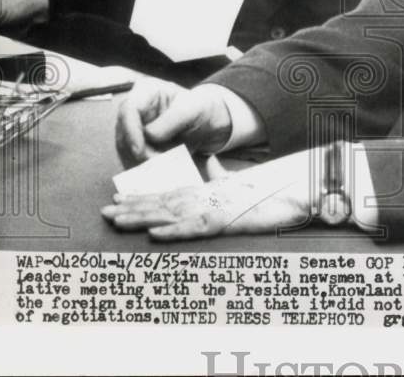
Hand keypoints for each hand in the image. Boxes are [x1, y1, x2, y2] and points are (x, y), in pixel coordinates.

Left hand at [102, 151, 314, 239]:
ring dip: (142, 217)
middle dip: (132, 207)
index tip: (118, 198)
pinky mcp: (227, 221)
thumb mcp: (243, 185)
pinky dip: (174, 232)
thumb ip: (224, 178)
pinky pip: (196, 228)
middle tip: (104, 211)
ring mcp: (216, 208)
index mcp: (209, 192)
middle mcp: (208, 198)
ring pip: (171, 213)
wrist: (299, 188)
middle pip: (163, 203)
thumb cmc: (274, 190)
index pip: (169, 193)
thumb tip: (212, 168)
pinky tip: (154, 235)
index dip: (142, 197)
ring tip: (117, 220)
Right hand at [115, 79, 233, 166]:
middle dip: (137, 152)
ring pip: (125, 149)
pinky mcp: (139, 144)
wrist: (210, 123)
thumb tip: (150, 135)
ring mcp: (135, 127)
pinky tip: (157, 172)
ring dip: (140, 162)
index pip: (128, 109)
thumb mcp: (193, 109)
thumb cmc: (202, 109)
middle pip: (122, 132)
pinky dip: (144, 167)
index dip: (130, 131)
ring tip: (161, 169)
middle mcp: (136, 108)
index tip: (139, 151)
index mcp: (147, 91)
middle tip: (157, 164)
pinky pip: (133, 159)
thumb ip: (172, 119)